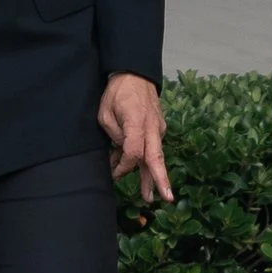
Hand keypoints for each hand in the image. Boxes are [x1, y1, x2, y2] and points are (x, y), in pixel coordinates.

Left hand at [99, 73, 172, 204]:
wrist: (136, 74)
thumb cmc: (117, 93)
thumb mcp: (105, 113)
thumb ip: (114, 134)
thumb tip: (121, 151)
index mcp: (137, 122)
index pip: (134, 152)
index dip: (124, 166)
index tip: (114, 172)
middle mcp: (152, 128)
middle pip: (156, 158)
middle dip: (161, 179)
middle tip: (166, 198)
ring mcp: (158, 128)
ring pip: (155, 156)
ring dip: (152, 176)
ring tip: (151, 196)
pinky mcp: (159, 128)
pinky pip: (151, 147)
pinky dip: (143, 159)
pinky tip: (133, 169)